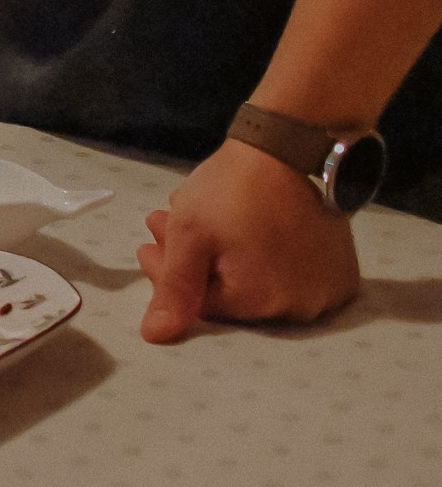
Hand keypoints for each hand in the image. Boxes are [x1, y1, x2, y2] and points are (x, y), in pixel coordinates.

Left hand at [138, 139, 362, 341]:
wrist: (292, 148)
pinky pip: (286, 274)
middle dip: (188, 261)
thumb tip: (155, 338)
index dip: (167, 277)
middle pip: (229, 294)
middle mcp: (302, 309)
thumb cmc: (235, 188)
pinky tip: (230, 229)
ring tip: (189, 223)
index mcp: (264, 303)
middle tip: (160, 228)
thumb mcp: (191, 234)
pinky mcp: (340, 272)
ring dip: (218, 255)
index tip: (145, 246)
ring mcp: (327, 291)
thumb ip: (174, 289)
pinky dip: (255, 256)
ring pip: (255, 282)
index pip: (202, 303)